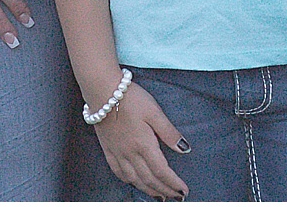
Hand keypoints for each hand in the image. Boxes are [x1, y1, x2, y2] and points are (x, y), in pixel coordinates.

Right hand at [94, 82, 189, 197]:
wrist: (102, 90)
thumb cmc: (131, 98)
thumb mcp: (154, 110)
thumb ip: (168, 131)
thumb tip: (184, 148)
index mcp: (144, 145)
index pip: (161, 171)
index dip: (173, 183)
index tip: (183, 190)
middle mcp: (130, 154)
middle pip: (149, 179)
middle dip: (164, 190)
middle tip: (176, 197)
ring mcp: (118, 153)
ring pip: (134, 180)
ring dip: (148, 190)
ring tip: (159, 196)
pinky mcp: (108, 150)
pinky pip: (118, 172)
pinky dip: (129, 182)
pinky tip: (134, 183)